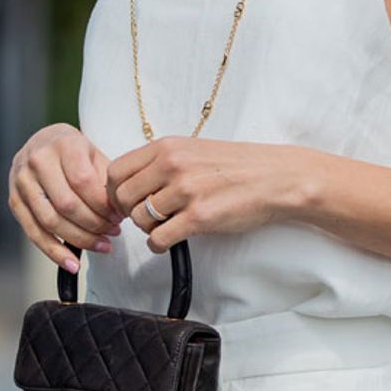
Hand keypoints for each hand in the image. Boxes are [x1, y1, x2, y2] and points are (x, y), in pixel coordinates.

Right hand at [7, 123, 123, 268]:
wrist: (42, 142)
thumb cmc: (74, 150)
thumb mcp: (93, 153)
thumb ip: (105, 177)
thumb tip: (118, 210)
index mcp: (62, 144)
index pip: (82, 181)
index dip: (102, 204)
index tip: (119, 216)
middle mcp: (37, 161)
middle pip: (66, 204)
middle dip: (94, 224)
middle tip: (114, 232)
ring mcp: (22, 182)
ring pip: (50, 221)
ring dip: (79, 240)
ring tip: (102, 245)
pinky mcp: (14, 201)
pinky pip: (34, 233)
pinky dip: (54, 252)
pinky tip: (73, 263)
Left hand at [105, 136, 305, 253]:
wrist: (275, 177)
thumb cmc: (236, 166)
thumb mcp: (193, 150)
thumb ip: (162, 162)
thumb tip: (132, 183)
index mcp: (167, 146)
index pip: (116, 171)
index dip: (115, 191)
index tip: (128, 200)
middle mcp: (172, 165)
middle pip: (122, 197)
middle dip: (130, 212)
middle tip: (148, 216)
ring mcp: (186, 191)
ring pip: (138, 219)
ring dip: (147, 229)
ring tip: (167, 225)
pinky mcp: (199, 217)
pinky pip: (158, 239)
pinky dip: (160, 245)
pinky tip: (173, 240)